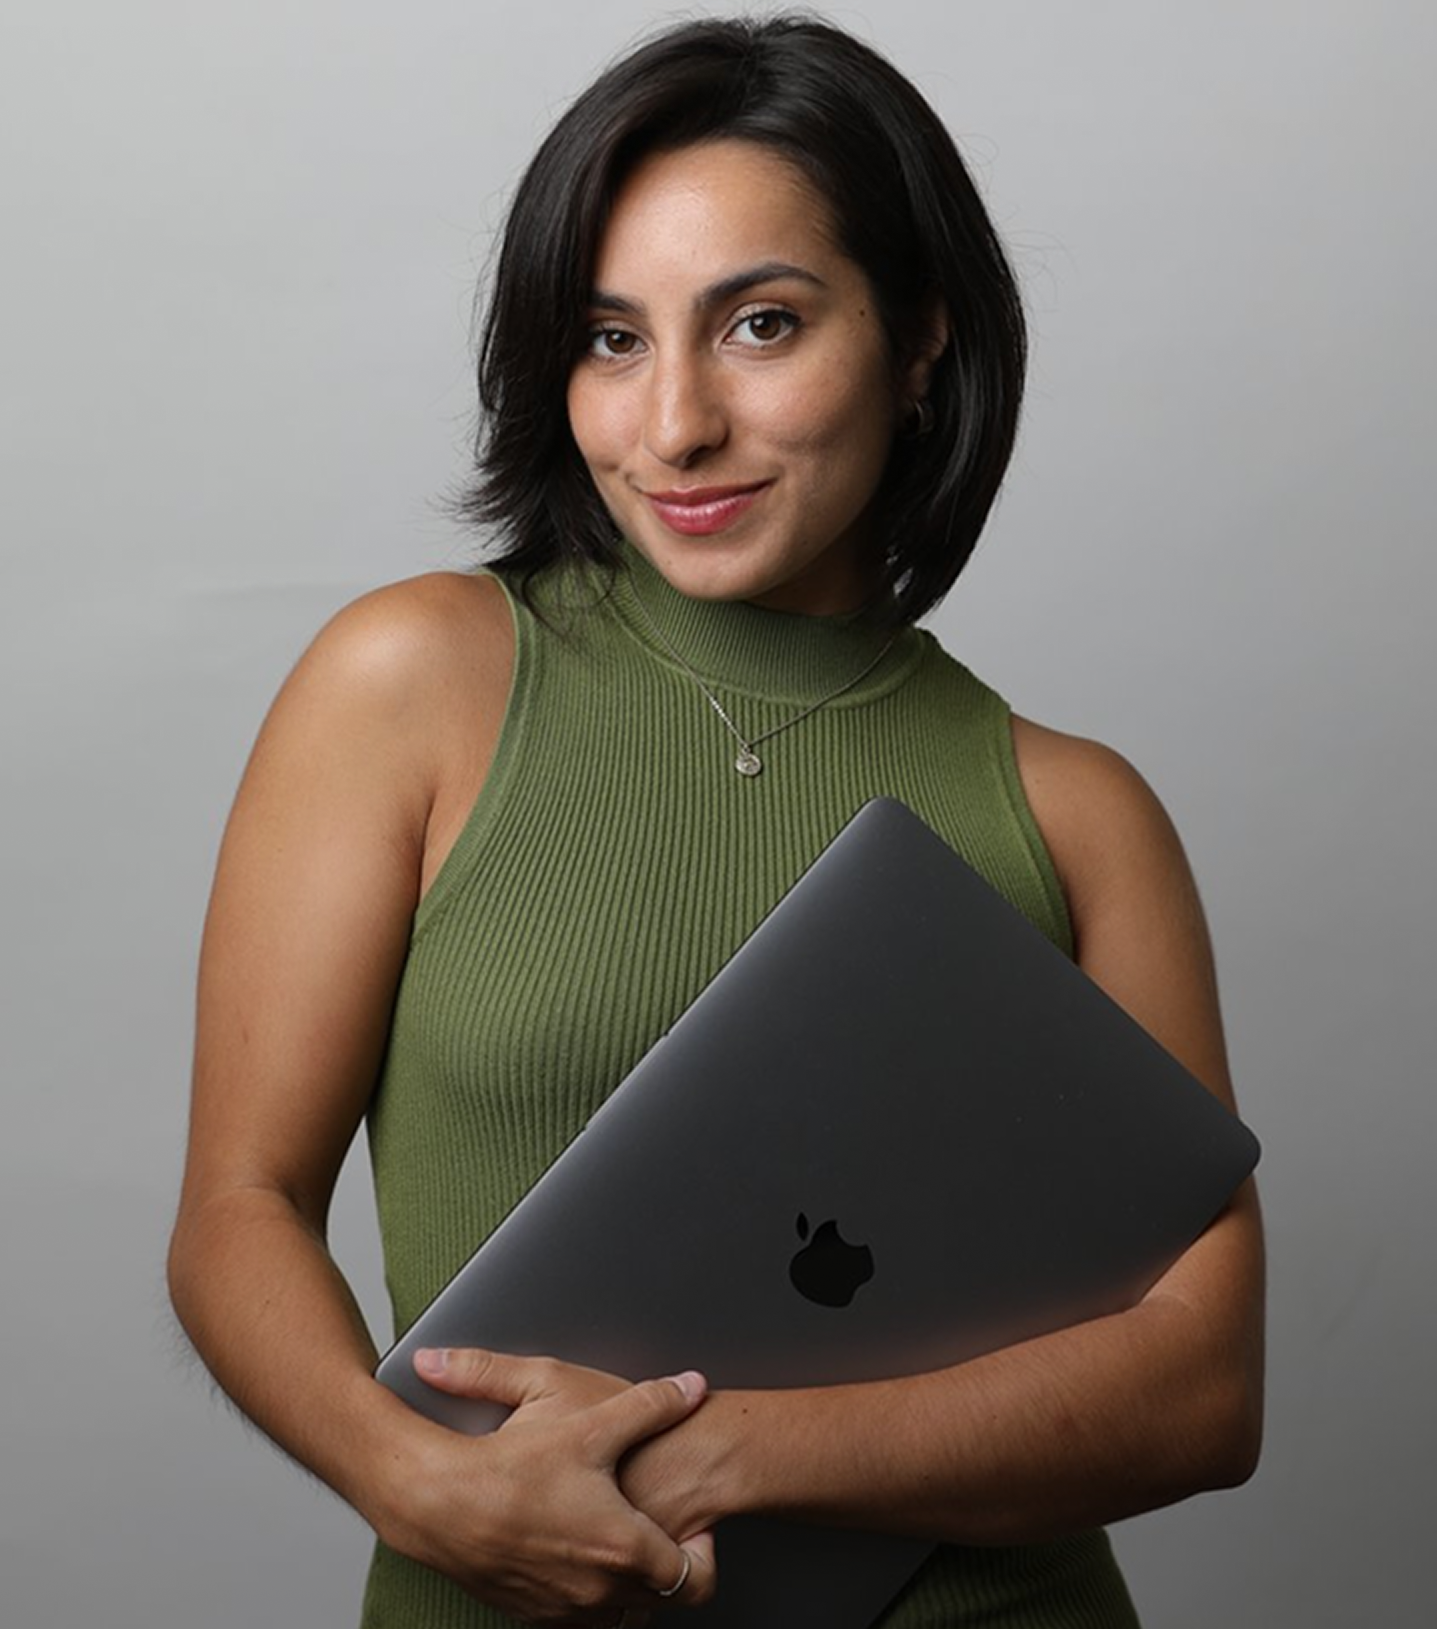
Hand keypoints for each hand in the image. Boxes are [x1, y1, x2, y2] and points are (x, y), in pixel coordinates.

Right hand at [376, 1348, 713, 1625]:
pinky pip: (576, 1613)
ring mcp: (564, 1609)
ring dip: (624, 1578)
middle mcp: (598, 1591)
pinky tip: (571, 1544)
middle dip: (665, 1562)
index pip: (696, 1579)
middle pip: (659, 1597)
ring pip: (617, 1609)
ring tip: (612, 1532)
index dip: (705, 1552)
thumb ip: (650, 1404)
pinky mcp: (532, 1612)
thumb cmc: (512, 1469)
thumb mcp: (590, 1423)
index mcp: (623, 1549)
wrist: (440, 1503)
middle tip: (657, 1522)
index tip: (696, 1526)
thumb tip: (690, 1388)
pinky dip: (584, 1586)